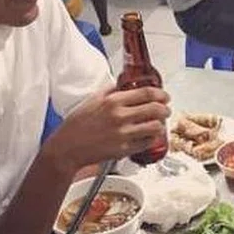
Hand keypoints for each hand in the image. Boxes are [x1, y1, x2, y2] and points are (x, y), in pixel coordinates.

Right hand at [42, 87, 170, 170]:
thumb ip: (111, 90)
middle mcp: (119, 116)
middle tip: (166, 110)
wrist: (67, 147)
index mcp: (113, 101)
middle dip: (165, 109)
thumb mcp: (93, 100)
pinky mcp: (123, 150)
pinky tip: (148, 136)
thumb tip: (124, 84)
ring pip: (155, 127)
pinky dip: (151, 139)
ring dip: (161, 125)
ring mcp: (123, 134)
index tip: (165, 96)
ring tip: (159, 124)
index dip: (161, 94)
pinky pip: (146, 143)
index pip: (146, 93)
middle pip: (155, 109)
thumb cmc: (77, 125)